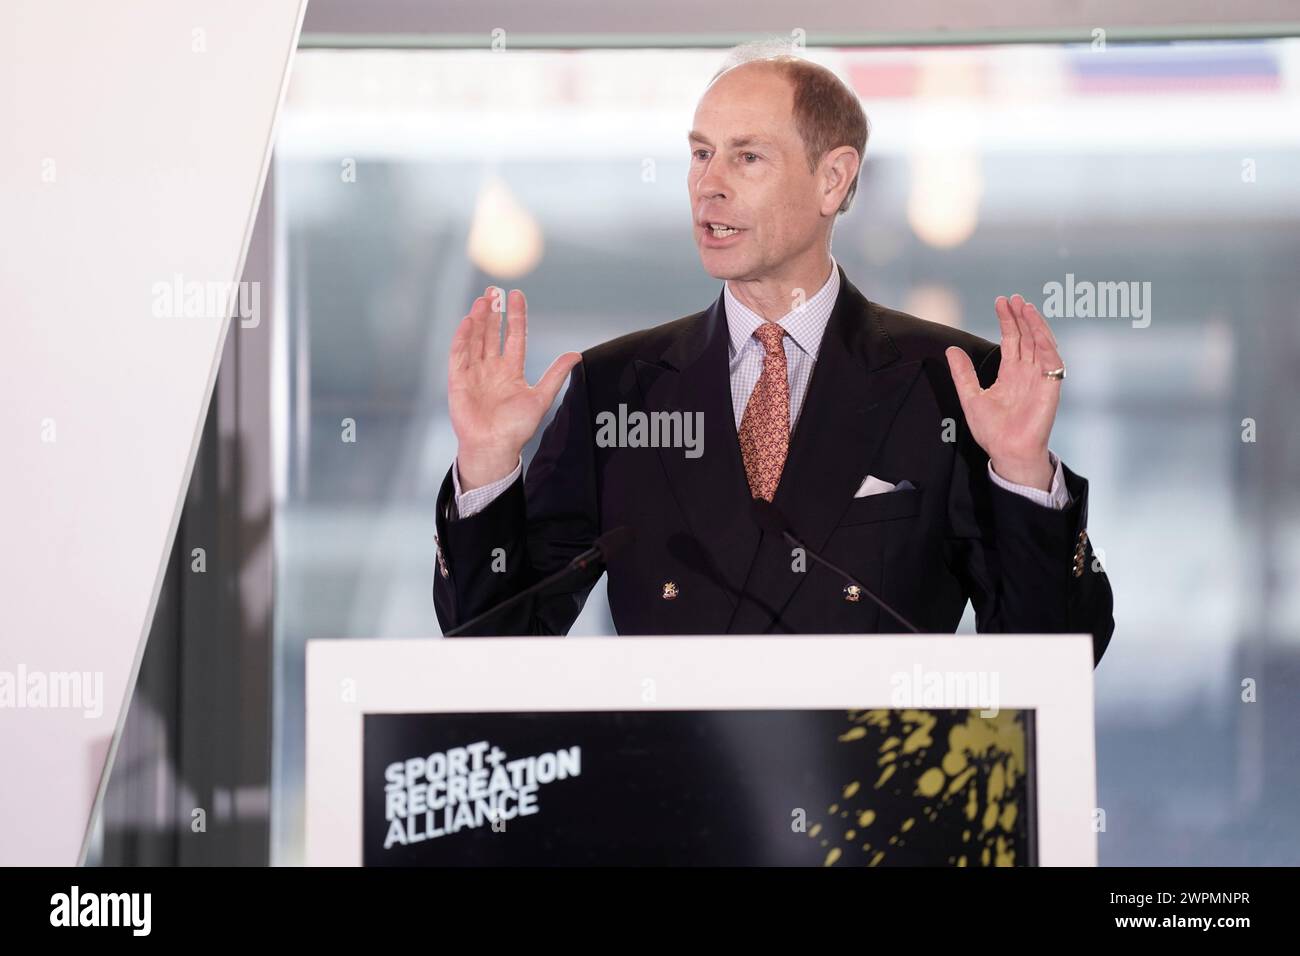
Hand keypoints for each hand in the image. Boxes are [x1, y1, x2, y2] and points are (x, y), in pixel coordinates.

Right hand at [449, 286, 580, 489]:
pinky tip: (467, 321)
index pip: (514, 336)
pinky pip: (459, 354)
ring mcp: (474, 372)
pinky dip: (462, 338)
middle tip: (494, 290)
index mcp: (511, 370)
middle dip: (493, 312)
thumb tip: (576, 355)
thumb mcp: (540, 398)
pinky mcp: (458, 380)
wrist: (494, 448)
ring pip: (476, 339)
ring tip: (483, 300)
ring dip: (479, 320)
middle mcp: (492, 368)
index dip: (516, 316)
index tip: (517, 295)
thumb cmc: (516, 428)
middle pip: (492, 333)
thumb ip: (555, 375)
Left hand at [945, 294, 1062, 491]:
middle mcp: (1027, 372)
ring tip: (1025, 307)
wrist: (1007, 451)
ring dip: (1035, 325)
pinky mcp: (1050, 387)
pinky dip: (1046, 344)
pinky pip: (1051, 360)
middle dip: (1021, 317)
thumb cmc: (992, 431)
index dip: (1007, 320)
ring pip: (1041, 344)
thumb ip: (962, 374)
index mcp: (1011, 373)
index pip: (1012, 340)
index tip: (1001, 302)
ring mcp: (1040, 378)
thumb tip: (950, 350)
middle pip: (1027, 337)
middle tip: (1013, 298)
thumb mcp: (970, 397)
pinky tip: (1037, 331)